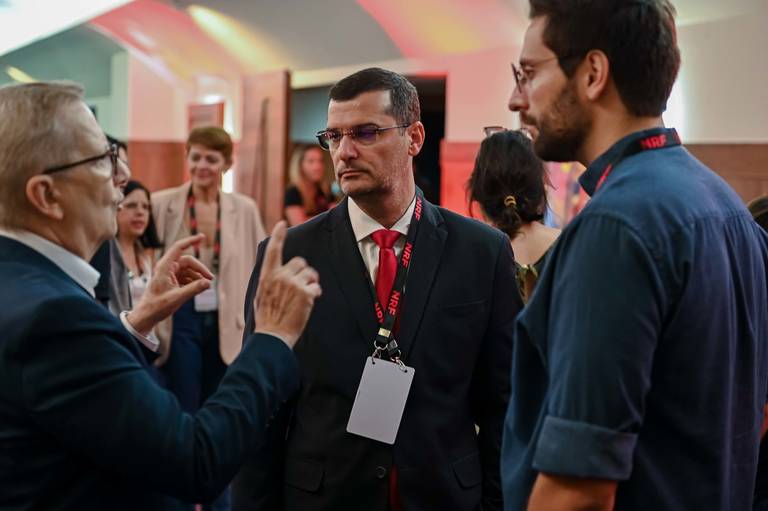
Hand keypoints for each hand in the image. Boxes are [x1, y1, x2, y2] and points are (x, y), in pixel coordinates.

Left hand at [126, 234, 213, 334]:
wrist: (147, 315)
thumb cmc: (157, 306)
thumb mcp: (177, 298)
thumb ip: (193, 289)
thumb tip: (208, 283)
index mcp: (164, 267)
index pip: (178, 248)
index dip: (190, 241)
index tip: (202, 237)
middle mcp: (167, 268)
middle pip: (188, 261)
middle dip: (200, 269)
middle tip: (210, 279)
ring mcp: (170, 274)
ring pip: (188, 269)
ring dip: (198, 276)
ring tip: (206, 286)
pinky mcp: (172, 281)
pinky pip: (186, 276)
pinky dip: (194, 281)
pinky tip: (199, 288)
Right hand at [255, 221, 320, 348]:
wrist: (272, 336)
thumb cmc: (267, 319)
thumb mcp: (261, 295)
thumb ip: (271, 281)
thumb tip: (279, 274)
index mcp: (267, 276)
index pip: (273, 251)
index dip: (278, 236)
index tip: (282, 223)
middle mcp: (279, 276)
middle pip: (300, 261)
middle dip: (304, 271)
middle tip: (304, 284)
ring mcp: (293, 284)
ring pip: (310, 273)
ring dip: (311, 282)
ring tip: (305, 296)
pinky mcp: (305, 293)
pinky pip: (316, 286)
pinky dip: (315, 294)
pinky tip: (308, 303)